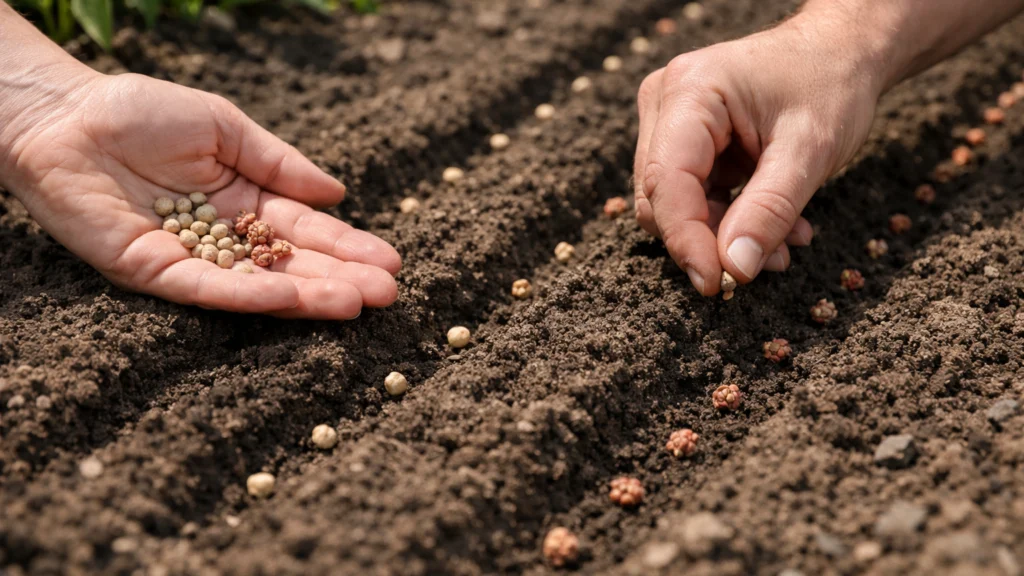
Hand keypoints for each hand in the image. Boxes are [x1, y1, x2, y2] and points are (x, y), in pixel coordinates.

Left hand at [1, 71, 400, 318]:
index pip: (305, 232)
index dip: (347, 246)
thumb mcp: (225, 128)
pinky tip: (292, 295)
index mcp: (243, 204)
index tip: (390, 261)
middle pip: (291, 265)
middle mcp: (223, 240)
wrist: (64, 114)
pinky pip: (207, 289)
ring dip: (308, 296)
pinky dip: (250, 294)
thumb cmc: (142, 111)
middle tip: (388, 295)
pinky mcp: (151, 273)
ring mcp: (189, 261)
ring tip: (356, 304)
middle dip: (340, 280)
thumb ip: (278, 162)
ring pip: (258, 285)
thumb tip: (337, 195)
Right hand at [633, 14, 883, 293]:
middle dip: (708, 239)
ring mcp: (669, 119)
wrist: (842, 51)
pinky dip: (728, 219)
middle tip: (766, 264)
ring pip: (672, 202)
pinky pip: (691, 196)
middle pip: (661, 196)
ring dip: (722, 233)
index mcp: (691, 91)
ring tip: (784, 245)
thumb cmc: (831, 84)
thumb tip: (736, 269)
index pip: (666, 180)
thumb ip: (770, 211)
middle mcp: (665, 101)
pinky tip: (776, 225)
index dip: (686, 239)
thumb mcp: (810, 151)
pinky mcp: (682, 139)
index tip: (716, 284)